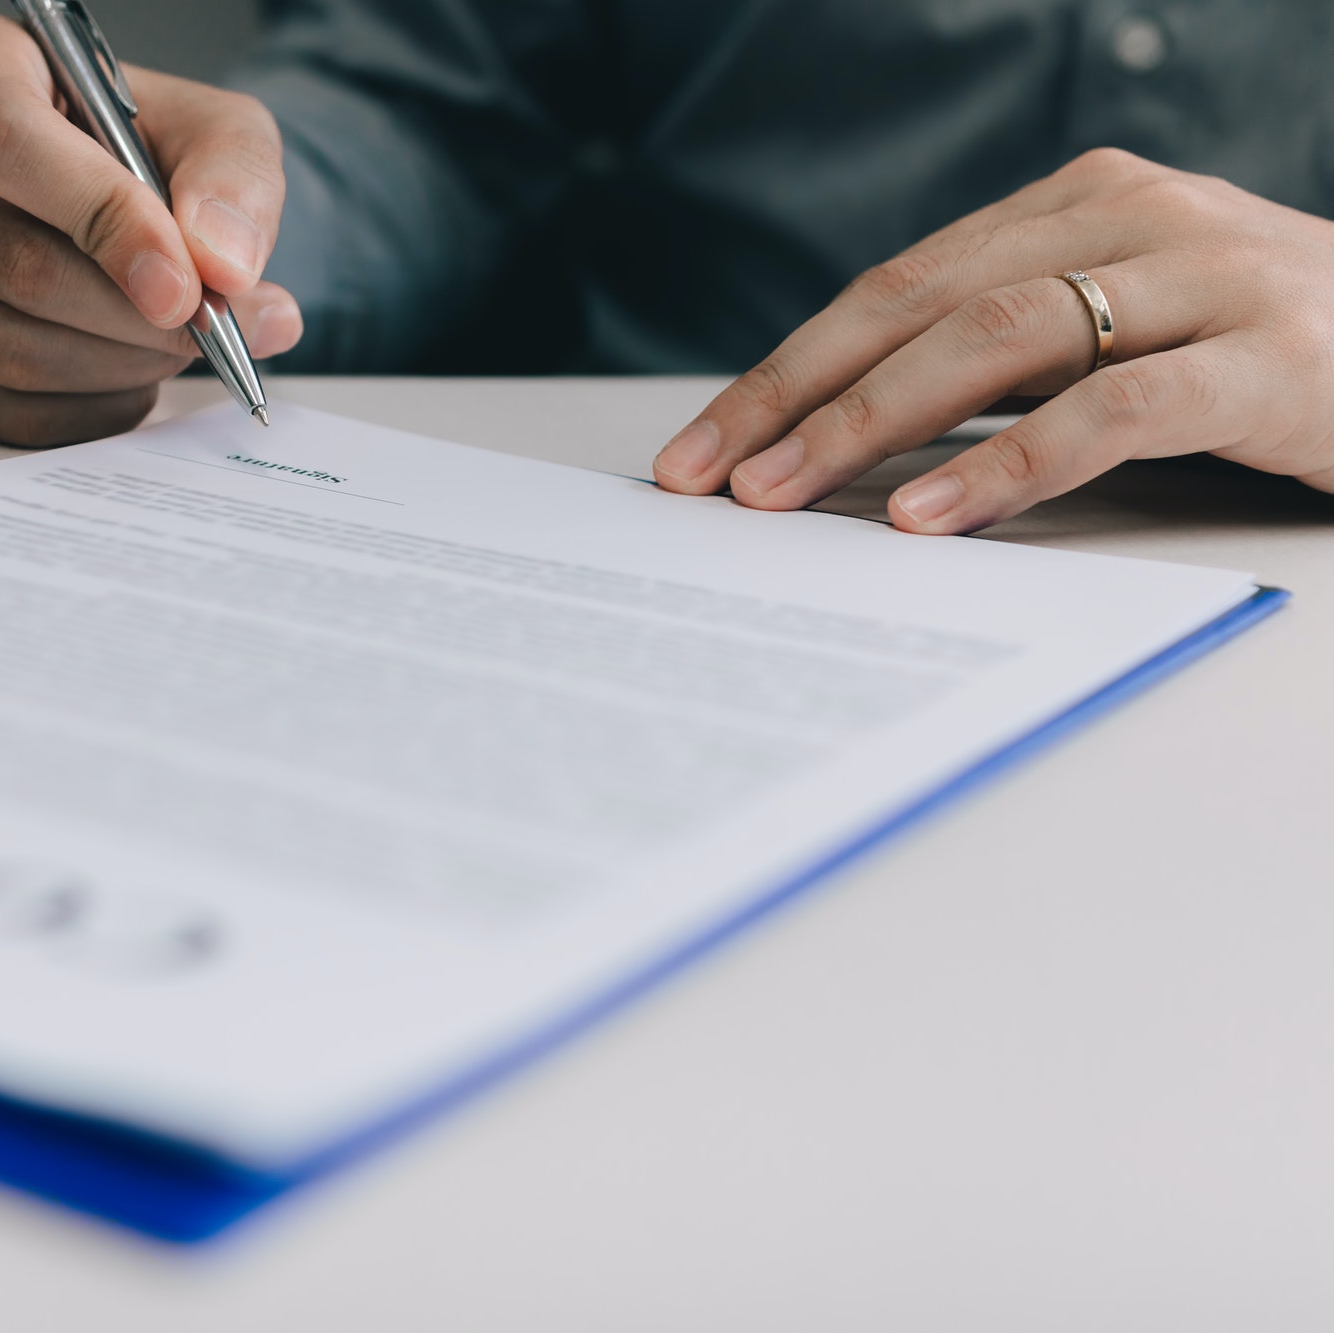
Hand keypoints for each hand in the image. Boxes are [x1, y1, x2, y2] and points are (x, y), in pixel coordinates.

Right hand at [0, 12, 301, 446]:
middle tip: (206, 325)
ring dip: (118, 365)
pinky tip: (129, 374)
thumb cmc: (138, 141)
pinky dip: (85, 408)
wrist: (98, 183)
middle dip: (135, 316)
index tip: (182, 282)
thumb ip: (234, 181)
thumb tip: (224, 268)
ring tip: (174, 342)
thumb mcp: (210, 126)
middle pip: (16, 266)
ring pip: (7, 348)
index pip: (3, 141)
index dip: (104, 221)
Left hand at [652, 148, 1333, 532]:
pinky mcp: (1268, 358)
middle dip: (796, 395)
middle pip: (919, 304)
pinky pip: (1114, 409)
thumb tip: (848, 433)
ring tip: (783, 494)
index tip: (700, 443)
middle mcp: (1134, 218)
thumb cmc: (1265, 355)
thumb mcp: (1122, 329)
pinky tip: (932, 517)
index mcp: (1081, 204)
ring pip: (997, 340)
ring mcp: (1207, 277)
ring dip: (871, 425)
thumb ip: (1009, 357)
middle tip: (708, 476)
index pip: (894, 287)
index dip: (786, 367)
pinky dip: (1011, 464)